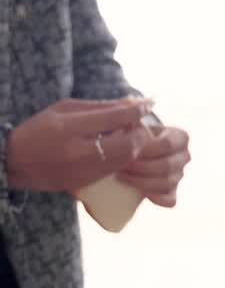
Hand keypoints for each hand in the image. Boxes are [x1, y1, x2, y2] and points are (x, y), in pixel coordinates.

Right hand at [6, 98, 153, 193]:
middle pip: (129, 144)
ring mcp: (84, 171)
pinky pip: (118, 169)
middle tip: (137, 123)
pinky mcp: (87, 183)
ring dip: (136, 145)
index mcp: (69, 128)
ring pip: (127, 159)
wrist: (14, 163)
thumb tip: (131, 104)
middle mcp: (78, 152)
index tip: (148, 104)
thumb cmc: (38, 130)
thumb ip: (98, 107)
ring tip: (128, 134)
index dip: (136, 111)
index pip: (114, 118)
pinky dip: (125, 157)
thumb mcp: (62, 110)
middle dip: (140, 132)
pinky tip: (118, 148)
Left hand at [117, 125, 189, 207]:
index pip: (166, 145)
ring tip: (120, 176)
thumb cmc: (133, 135)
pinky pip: (169, 200)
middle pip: (166, 166)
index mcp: (181, 137)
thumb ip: (132, 122)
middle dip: (140, 168)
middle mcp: (185, 157)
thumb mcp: (135, 124)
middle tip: (118, 166)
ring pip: (166, 183)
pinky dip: (155, 198)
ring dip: (141, 182)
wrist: (136, 152)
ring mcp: (180, 176)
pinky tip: (139, 193)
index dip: (145, 149)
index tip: (125, 150)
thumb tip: (128, 120)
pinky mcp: (173, 193)